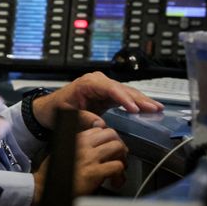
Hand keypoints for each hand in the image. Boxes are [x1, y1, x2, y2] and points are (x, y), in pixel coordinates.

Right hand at [25, 126, 127, 205]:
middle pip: (112, 134)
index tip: (110, 149)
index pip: (100, 130)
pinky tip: (114, 181)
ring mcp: (90, 157)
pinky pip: (117, 166)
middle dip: (119, 146)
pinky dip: (120, 175)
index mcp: (76, 139)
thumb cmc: (55, 173)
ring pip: (118, 147)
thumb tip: (96, 147)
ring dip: (122, 159)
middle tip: (119, 157)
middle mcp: (84, 145)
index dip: (109, 139)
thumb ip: (80, 146)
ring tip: (119, 170)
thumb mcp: (64, 151)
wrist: (46, 188)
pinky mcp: (95, 172)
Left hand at [32, 72, 163, 129]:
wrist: (49, 109)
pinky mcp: (106, 94)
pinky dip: (136, 102)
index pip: (110, 88)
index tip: (135, 108)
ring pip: (126, 92)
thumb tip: (100, 124)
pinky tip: (148, 107)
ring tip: (157, 108)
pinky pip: (124, 97)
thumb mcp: (67, 115)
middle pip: (122, 89)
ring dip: (141, 100)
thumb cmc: (56, 109)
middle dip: (139, 99)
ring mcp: (102, 87)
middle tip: (154, 108)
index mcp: (87, 83)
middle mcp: (97, 81)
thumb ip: (84, 119)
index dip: (124, 98)